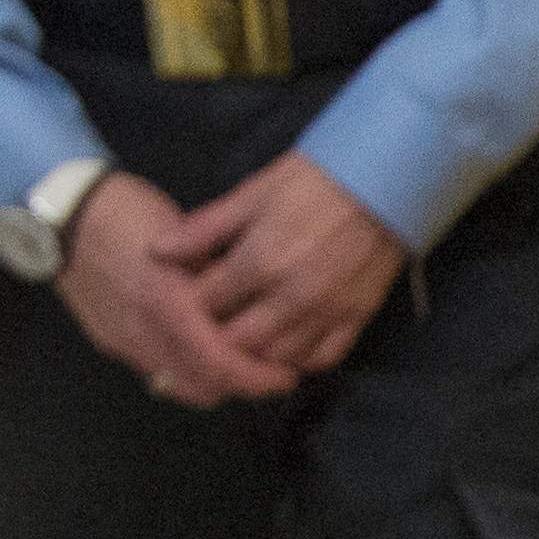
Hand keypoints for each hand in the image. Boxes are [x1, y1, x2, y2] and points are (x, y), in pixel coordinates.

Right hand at [50, 173, 297, 409]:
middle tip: (267, 373)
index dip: (259, 378)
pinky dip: (179, 368)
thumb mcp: (183, 235)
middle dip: (241, 387)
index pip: (222, 364)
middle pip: (205, 387)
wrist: (63, 214)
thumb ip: (213, 275)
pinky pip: (153, 369)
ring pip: (179, 385)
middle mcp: (144, 331)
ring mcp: (123, 340)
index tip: (284, 373)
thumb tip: (249, 298)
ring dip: (210, 382)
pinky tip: (190, 347)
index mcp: (167, 301)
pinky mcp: (109, 341)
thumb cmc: (124, 211)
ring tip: (232, 363)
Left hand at [165, 150, 407, 376]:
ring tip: (243, 337)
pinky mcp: (357, 317)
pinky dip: (301, 359)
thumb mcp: (251, 194)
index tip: (185, 296)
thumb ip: (204, 229)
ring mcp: (326, 311)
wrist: (382, 179)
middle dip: (218, 334)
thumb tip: (156, 252)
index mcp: (258, 261)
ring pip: (278, 356)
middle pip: (238, 340)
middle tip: (211, 323)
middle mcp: (290, 295)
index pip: (207, 302)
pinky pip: (323, 358)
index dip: (189, 301)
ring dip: (256, 352)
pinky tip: (286, 346)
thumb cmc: (310, 181)